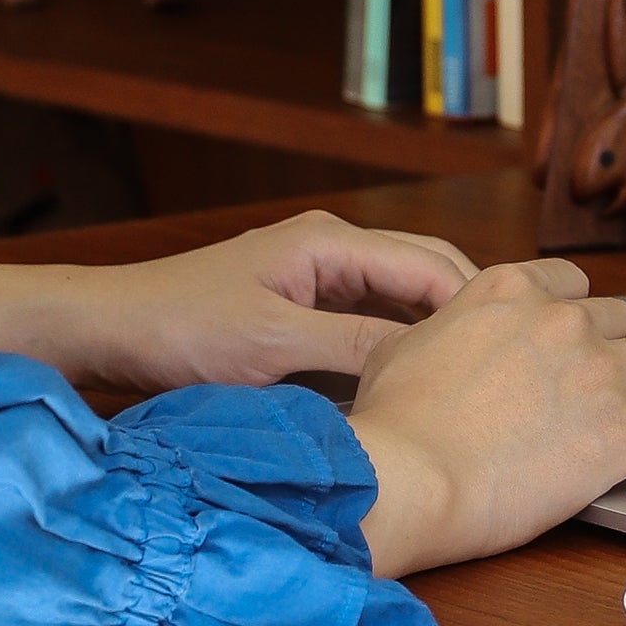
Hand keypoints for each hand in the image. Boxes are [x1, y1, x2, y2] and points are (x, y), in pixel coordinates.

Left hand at [0, 211, 478, 398]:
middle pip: (428, 274)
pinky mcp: (302, 307)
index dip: (480, 308)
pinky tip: (418, 382)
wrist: (109, 329)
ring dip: (436, 332)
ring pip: (402, 300)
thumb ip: (353, 349)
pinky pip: (371, 320)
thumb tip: (427, 364)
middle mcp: (332, 248)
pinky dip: (400, 344)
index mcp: (331, 242)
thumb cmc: (178, 328)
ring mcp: (317, 277)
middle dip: (470, 315)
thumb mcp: (273, 347)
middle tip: (512, 365)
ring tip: (478, 377)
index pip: (434, 264)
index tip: (515, 351)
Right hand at [348, 259, 625, 574]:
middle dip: (618, 348)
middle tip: (608, 382)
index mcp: (511, 291)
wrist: (408, 479)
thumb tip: (441, 336)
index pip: (572, 282)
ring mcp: (601, 372)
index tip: (576, 338)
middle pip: (622, 317)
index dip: (577, 313)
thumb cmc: (394, 427)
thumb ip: (441, 331)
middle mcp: (563, 320)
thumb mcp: (398, 350)